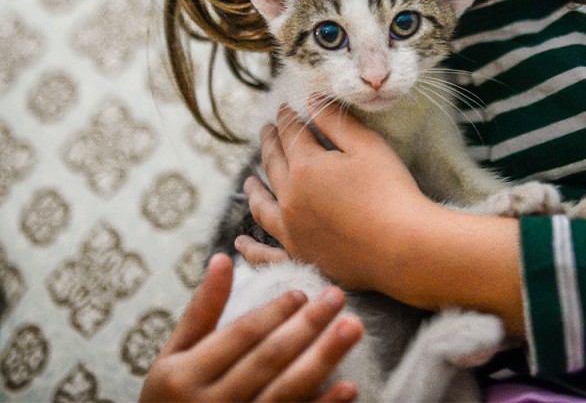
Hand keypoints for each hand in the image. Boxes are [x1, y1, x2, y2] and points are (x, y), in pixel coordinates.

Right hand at [139, 253, 362, 401]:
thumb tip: (223, 258)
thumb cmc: (171, 396)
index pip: (240, 337)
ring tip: (352, 328)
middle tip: (337, 297)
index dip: (272, 313)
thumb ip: (201, 309)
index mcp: (185, 376)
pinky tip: (349, 386)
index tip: (302, 291)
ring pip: (287, 392)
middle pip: (268, 360)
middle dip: (307, 327)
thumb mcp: (174, 354)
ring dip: (323, 359)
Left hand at [243, 103, 436, 291]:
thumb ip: (335, 121)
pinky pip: (265, 255)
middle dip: (269, 144)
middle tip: (266, 131)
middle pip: (273, 165)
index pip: (290, 135)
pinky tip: (241, 244)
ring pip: (262, 207)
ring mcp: (292, 232)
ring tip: (249, 182)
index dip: (287, 118)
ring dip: (254, 191)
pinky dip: (250, 249)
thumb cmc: (390, 191)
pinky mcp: (301, 258)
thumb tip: (310, 100)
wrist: (404, 246)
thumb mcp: (367, 146)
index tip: (284, 107)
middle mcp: (290, 199)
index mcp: (305, 168)